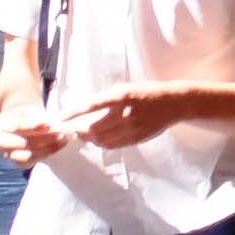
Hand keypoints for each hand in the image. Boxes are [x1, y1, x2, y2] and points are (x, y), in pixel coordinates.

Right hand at [0, 98, 62, 168]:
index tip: (49, 124)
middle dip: (44, 138)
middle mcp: (0, 140)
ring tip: (64, 137)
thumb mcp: (34, 110)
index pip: (16, 126)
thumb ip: (42, 117)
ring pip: (27, 155)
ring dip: (48, 147)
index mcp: (1, 123)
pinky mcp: (18, 163)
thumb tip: (59, 121)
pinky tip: (61, 144)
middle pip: (22, 143)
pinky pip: (31, 162)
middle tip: (61, 131)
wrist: (27, 124)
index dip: (33, 126)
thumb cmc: (31, 115)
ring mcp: (8, 154)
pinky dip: (48, 153)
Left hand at [58, 81, 198, 150]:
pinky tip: (100, 139)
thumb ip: (108, 99)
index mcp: (122, 97)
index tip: (60, 118)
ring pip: (100, 139)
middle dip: (79, 130)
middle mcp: (125, 113)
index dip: (73, 113)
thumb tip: (84, 108)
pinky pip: (112, 145)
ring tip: (85, 134)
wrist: (174, 104)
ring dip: (89, 138)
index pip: (90, 106)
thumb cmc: (148, 93)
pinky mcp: (135, 139)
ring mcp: (131, 128)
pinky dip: (101, 143)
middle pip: (92, 128)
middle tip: (73, 129)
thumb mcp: (127, 89)